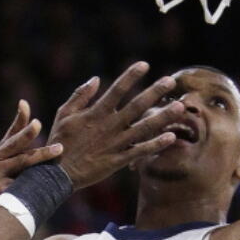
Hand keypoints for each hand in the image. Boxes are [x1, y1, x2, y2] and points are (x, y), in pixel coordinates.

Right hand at [0, 100, 64, 205]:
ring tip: (59, 149)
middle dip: (27, 132)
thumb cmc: (19, 196)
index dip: (19, 119)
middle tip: (39, 123)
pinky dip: (37, 173)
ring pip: (22, 159)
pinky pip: (21, 176)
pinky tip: (49, 173)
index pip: (13, 132)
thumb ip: (34, 157)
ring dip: (42, 154)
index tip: (24, 103)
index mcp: (2, 153)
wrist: (6, 221)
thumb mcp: (27, 173)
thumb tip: (60, 144)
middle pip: (15, 142)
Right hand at [46, 62, 185, 189]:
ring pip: (144, 128)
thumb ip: (80, 96)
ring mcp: (115, 144)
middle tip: (171, 81)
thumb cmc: (60, 142)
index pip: (117, 90)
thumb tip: (96, 79)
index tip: (144, 64)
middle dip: (155, 92)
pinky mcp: (118, 161)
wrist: (58, 174)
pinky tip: (171, 136)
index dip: (130, 76)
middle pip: (136, 106)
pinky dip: (156, 144)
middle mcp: (109, 126)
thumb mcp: (64, 114)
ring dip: (163, 117)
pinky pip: (140, 151)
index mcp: (96, 113)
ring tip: (180, 107)